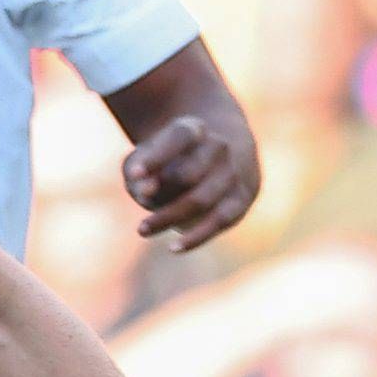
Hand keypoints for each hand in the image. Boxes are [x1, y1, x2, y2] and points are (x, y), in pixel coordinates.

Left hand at [120, 112, 260, 250]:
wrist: (221, 153)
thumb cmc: (172, 158)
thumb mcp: (149, 155)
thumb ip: (139, 171)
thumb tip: (146, 192)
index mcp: (196, 129)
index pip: (179, 138)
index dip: (157, 157)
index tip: (135, 173)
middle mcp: (220, 147)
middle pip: (188, 174)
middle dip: (162, 192)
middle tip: (141, 201)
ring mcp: (234, 173)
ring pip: (202, 200)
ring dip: (170, 217)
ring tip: (142, 229)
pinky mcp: (241, 198)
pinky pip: (220, 220)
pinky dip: (197, 236)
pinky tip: (173, 247)